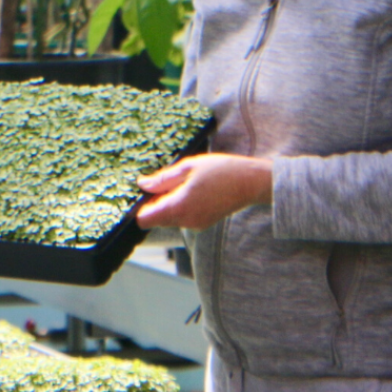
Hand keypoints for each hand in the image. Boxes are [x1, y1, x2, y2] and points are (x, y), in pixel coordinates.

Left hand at [136, 153, 271, 231]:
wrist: (250, 182)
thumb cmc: (222, 171)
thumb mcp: (188, 167)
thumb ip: (163, 179)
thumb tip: (143, 185)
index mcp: (178, 208)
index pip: (144, 219)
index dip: (140, 206)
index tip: (146, 191)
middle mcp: (185, 221)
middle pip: (156, 218)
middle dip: (156, 202)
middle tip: (169, 180)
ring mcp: (195, 224)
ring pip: (169, 217)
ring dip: (170, 202)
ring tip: (186, 182)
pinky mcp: (203, 223)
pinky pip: (183, 216)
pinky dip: (182, 205)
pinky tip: (194, 189)